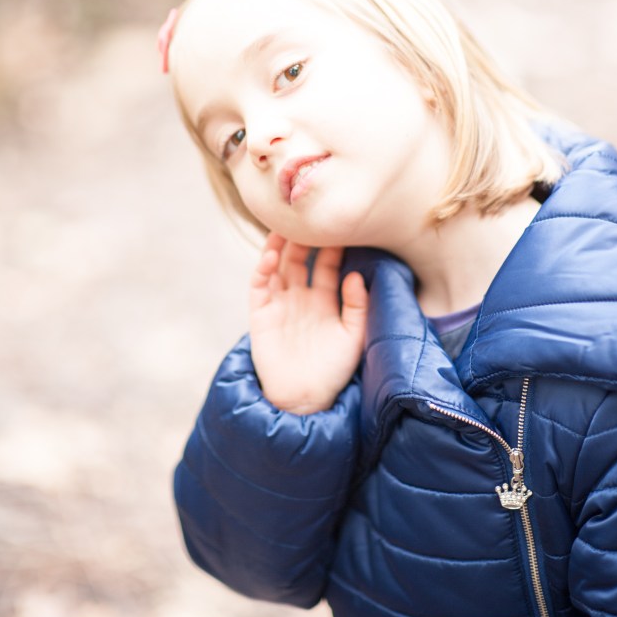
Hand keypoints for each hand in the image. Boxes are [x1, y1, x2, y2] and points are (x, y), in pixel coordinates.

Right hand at [249, 233, 368, 413]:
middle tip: (309, 217)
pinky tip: (271, 254)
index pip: (327, 265)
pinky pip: (259, 285)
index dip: (332, 247)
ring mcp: (279, 303)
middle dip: (305, 239)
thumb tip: (355, 276)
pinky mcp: (260, 313)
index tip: (340, 227)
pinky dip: (263, 268)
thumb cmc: (333, 370)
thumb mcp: (353, 336)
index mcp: (324, 300)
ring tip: (285, 226)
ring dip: (280, 246)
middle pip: (301, 259)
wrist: (306, 398)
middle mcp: (300, 297)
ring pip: (278, 266)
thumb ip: (357, 306)